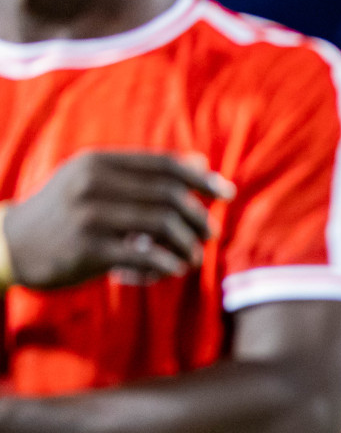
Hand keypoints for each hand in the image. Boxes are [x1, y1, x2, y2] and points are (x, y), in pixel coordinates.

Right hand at [4, 151, 234, 289]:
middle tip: (209, 234)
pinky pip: (146, 257)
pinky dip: (168, 265)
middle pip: (169, 196)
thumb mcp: (95, 182)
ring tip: (191, 257)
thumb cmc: (66, 214)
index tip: (227, 193)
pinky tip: (172, 270)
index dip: (201, 179)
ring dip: (187, 245)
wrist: (11, 245)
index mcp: (99, 163)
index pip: (163, 166)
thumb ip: (143, 173)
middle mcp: (93, 183)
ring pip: (163, 225)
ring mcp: (89, 216)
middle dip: (199, 217)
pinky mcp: (89, 249)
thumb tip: (201, 161)